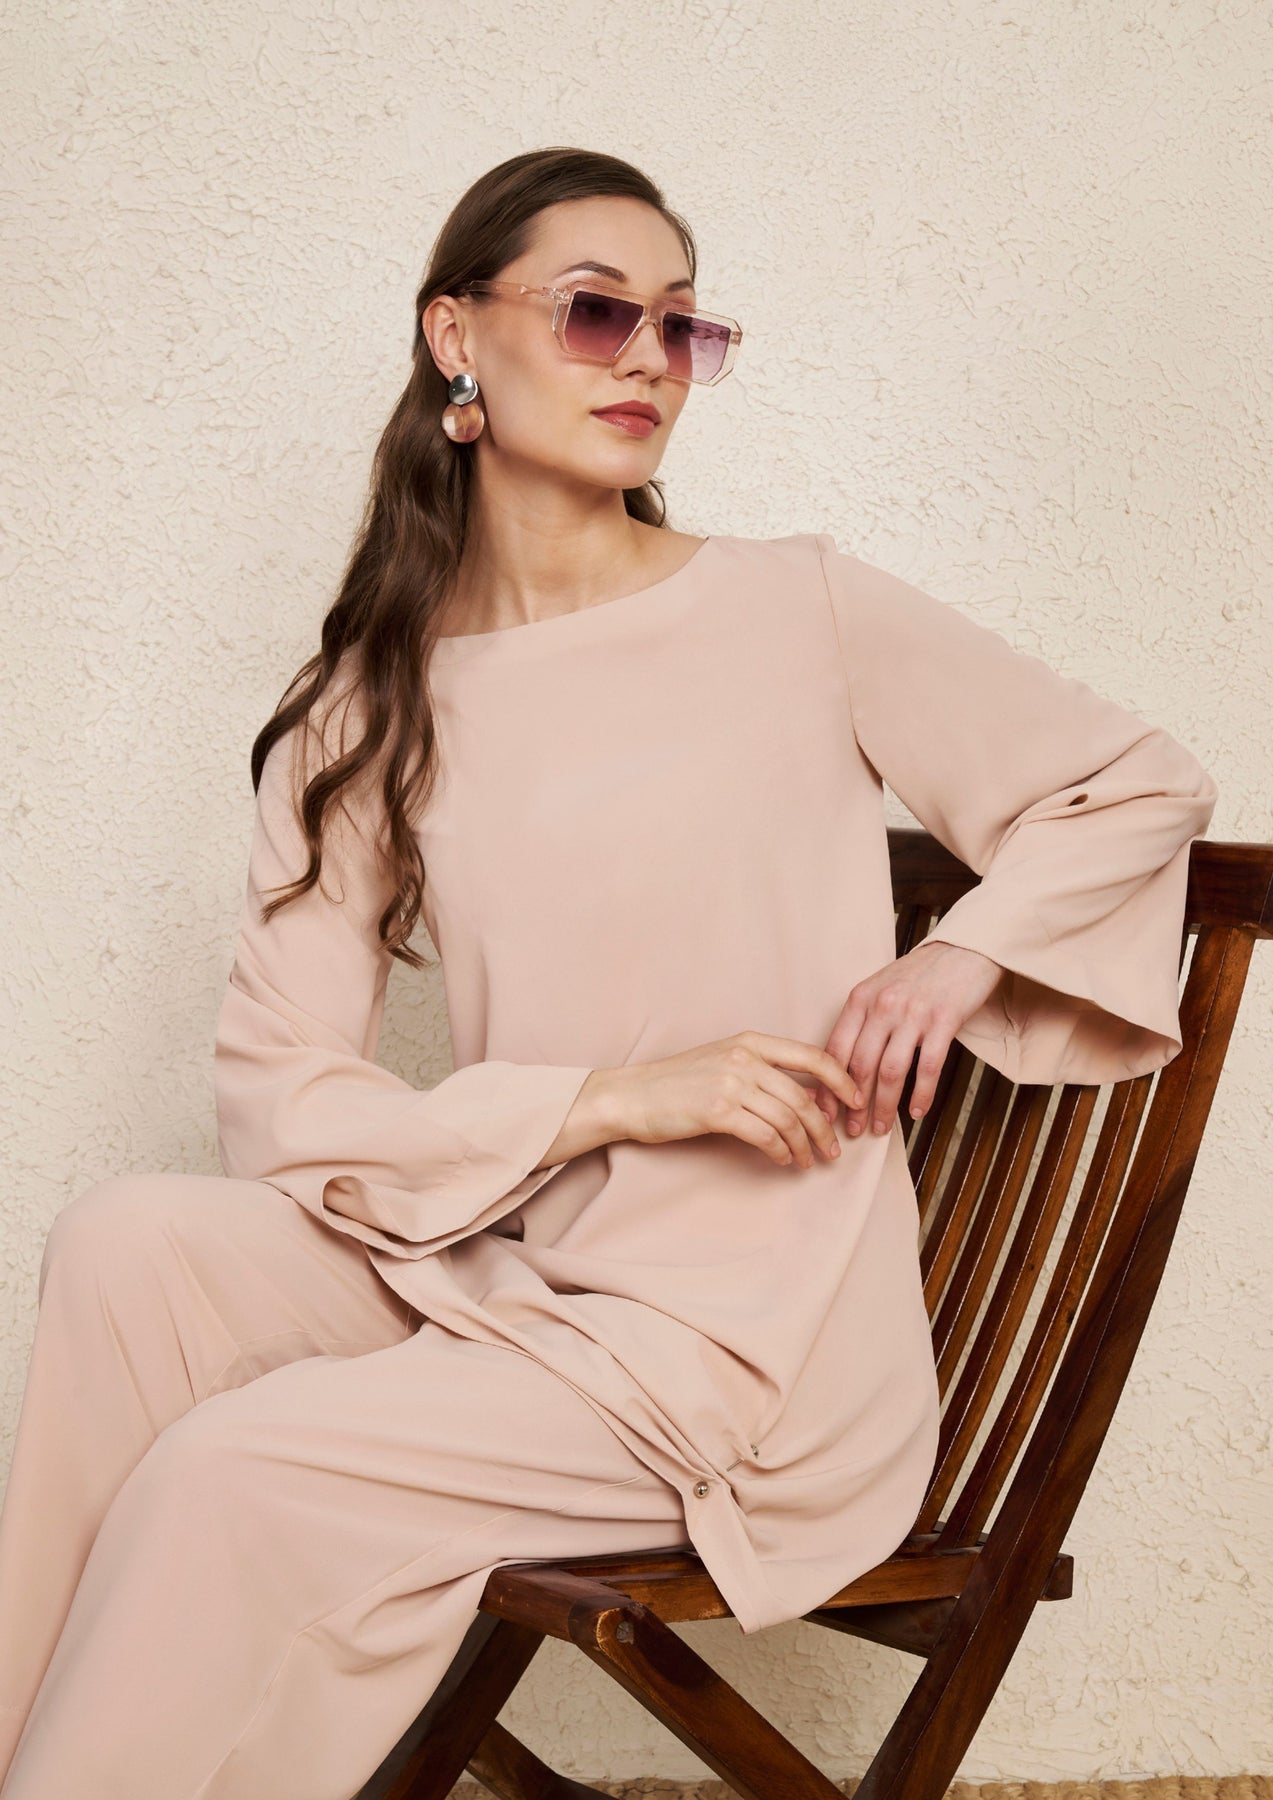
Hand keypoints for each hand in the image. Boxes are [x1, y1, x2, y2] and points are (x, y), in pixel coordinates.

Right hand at [593, 1031, 865, 1168]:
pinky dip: (780, 1151)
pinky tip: (781, 1160)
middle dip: (824, 1126)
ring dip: (804, 1145)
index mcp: (750, 1040)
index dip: (841, 1078)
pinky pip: (766, 1135)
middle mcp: (744, 1057)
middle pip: (804, 1094)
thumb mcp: (722, 1060)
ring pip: (788, 1117)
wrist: (632, 1095)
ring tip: (808, 1162)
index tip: (855, 1100)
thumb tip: (806, 1096)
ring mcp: (731, 1082)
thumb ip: (761, 1070)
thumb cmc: (677, 1083)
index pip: (811, 1055)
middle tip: (833, 1149)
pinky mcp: (718, 1110)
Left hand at [812, 940, 1004, 1137]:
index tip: (824, 1111)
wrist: (964, 949)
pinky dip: (921, 1094)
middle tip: (853, 1129)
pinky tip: (917, 1112)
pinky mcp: (944, 1020)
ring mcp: (913, 1013)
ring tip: (881, 1127)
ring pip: (891, 1072)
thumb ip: (863, 1020)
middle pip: (860, 1066)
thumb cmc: (920, 974)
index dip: (828, 1086)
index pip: (835, 1050)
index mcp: (861, 999)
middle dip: (854, 1104)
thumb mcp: (880, 988)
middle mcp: (882, 1006)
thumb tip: (845, 1066)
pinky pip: (928, 1067)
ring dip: (884, 1106)